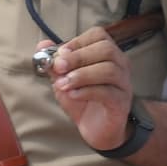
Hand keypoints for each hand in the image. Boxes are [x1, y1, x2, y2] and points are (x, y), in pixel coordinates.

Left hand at [49, 25, 135, 152]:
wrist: (95, 130)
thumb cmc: (83, 100)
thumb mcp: (64, 79)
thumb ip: (54, 63)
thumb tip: (42, 45)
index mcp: (107, 54)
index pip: (99, 35)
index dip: (77, 41)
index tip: (60, 54)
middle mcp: (120, 66)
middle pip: (106, 49)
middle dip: (78, 57)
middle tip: (58, 67)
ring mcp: (123, 85)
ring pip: (109, 70)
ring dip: (81, 75)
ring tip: (63, 84)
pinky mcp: (121, 103)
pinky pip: (108, 92)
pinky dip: (86, 91)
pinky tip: (72, 95)